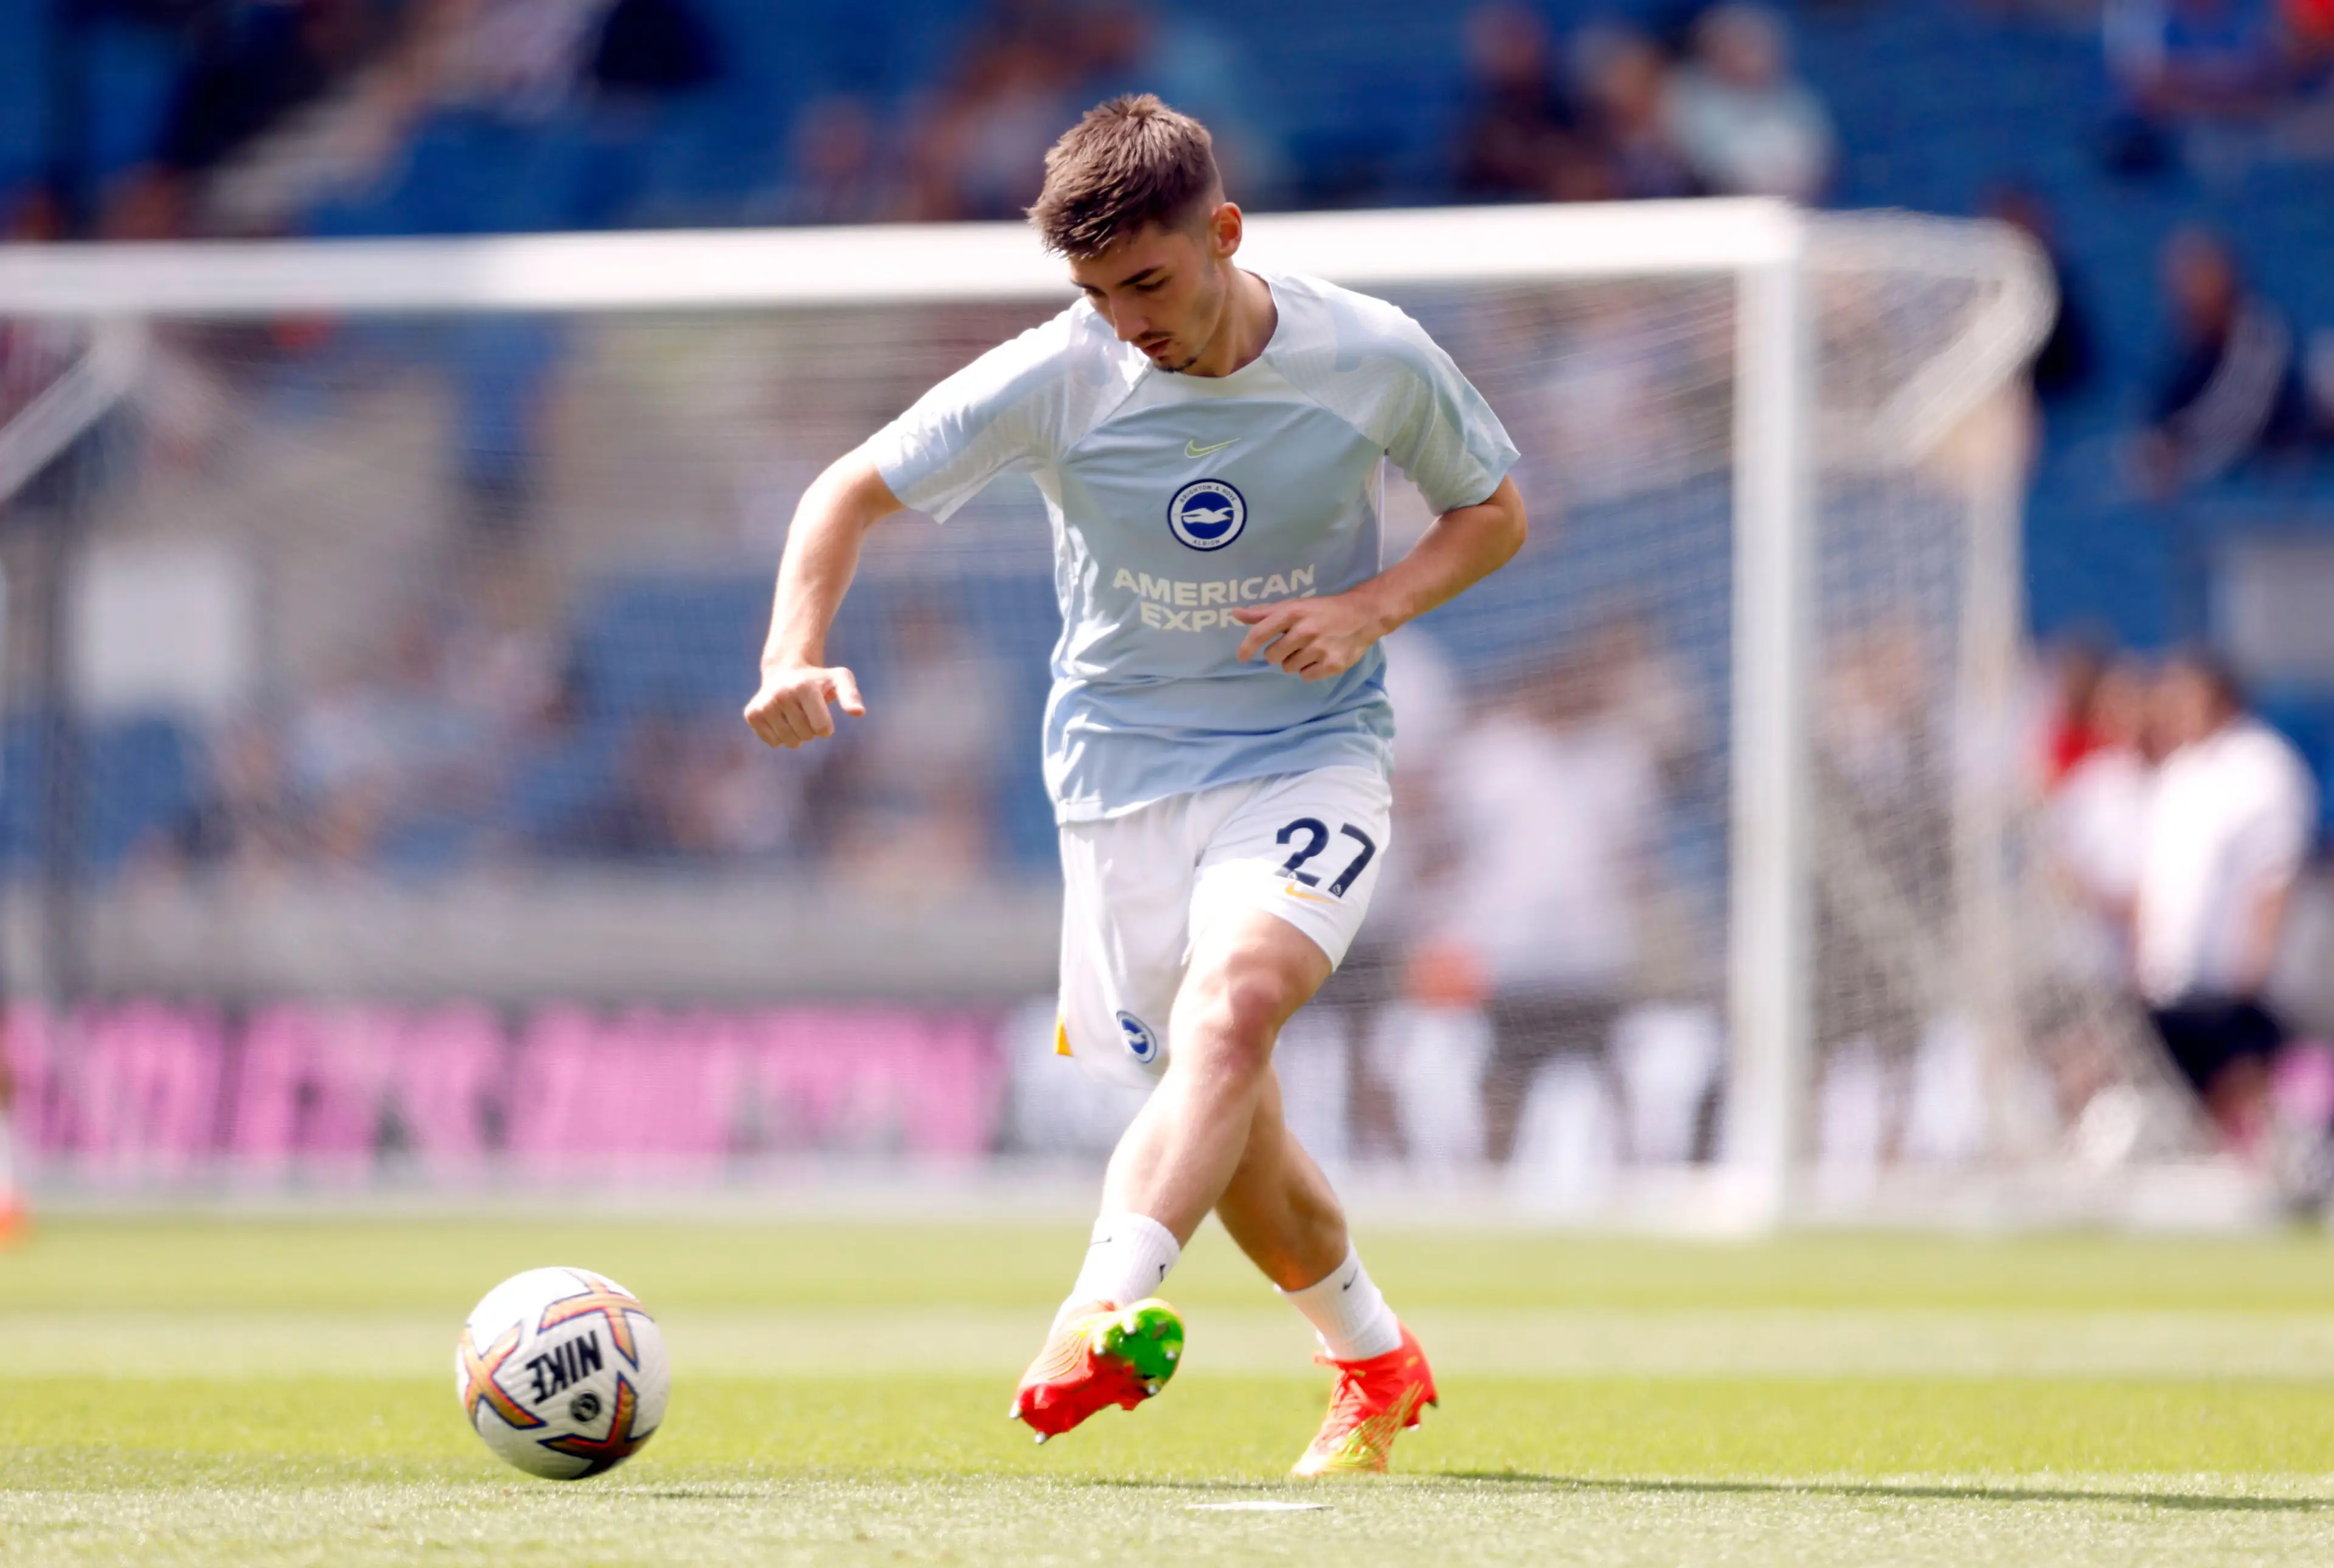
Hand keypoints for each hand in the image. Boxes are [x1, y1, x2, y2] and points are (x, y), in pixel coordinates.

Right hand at [743, 662, 863, 748]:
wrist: (785, 672)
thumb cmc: (819, 680)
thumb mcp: (840, 679)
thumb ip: (851, 695)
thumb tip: (858, 712)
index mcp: (803, 687)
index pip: (822, 728)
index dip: (826, 727)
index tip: (822, 713)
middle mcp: (780, 694)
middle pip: (806, 735)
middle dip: (811, 730)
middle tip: (806, 711)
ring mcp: (764, 704)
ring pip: (789, 741)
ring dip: (797, 735)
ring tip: (794, 715)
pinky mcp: (752, 714)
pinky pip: (773, 742)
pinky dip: (781, 737)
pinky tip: (781, 719)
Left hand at [1232, 592, 1387, 680]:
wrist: (1363, 615)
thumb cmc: (1323, 609)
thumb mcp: (1294, 605)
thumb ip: (1264, 612)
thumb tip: (1236, 613)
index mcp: (1293, 613)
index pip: (1260, 633)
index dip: (1247, 647)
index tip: (1242, 657)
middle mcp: (1305, 630)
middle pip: (1273, 656)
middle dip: (1279, 653)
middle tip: (1294, 644)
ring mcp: (1320, 649)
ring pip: (1289, 668)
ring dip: (1294, 662)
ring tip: (1309, 649)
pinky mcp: (1333, 665)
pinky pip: (1306, 677)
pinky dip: (1309, 670)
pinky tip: (1319, 658)